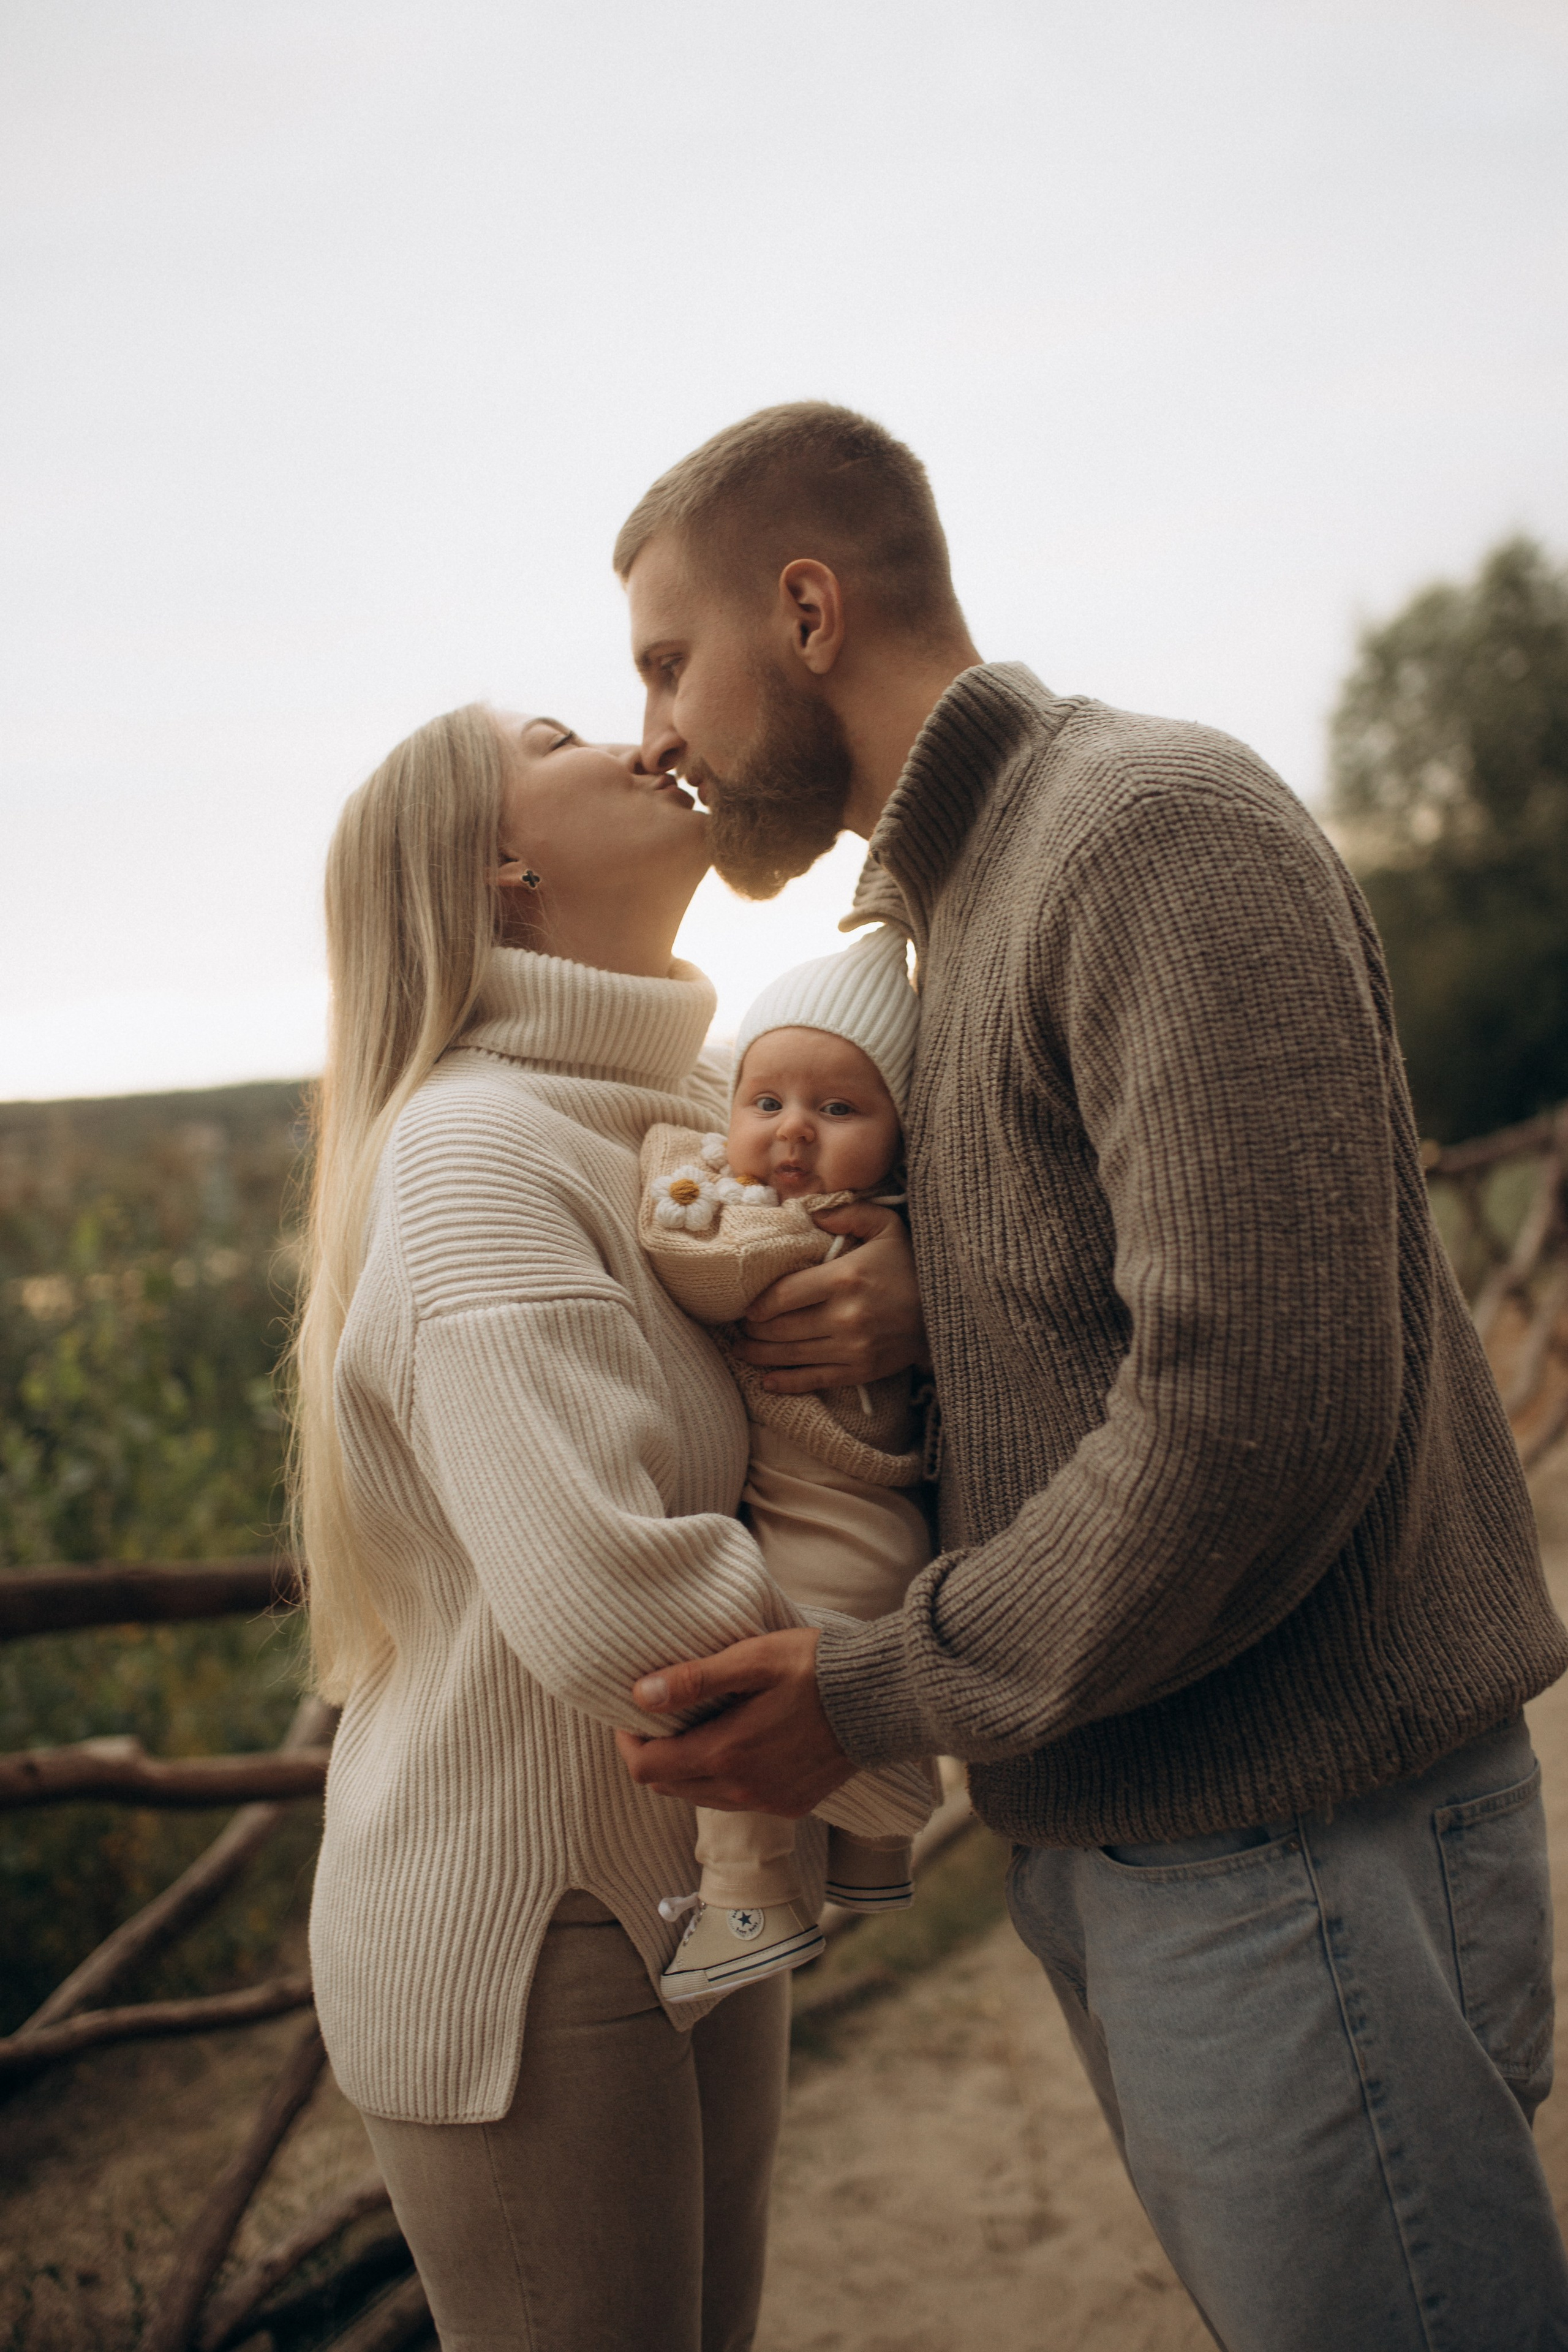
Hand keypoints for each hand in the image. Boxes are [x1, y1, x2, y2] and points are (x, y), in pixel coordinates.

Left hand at [614, 1629, 854, 1815]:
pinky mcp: (791, 1805)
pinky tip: (737, 1744)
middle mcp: (742, 1790)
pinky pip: (736, 1801)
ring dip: (687, 1768)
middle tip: (660, 1718)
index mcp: (726, 1754)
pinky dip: (722, 1778)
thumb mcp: (752, 1659)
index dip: (628, 1743)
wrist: (880, 1699)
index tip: (631, 1715)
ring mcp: (768, 1802)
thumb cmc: (815, 1668)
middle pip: (669, 1787)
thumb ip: (695, 1680)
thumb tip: (641, 1695)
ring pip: (700, 1796)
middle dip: (654, 1755)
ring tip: (697, 1727)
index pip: (647, 1768)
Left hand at [730, 1202, 928, 1395]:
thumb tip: (814, 1214)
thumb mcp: (887, 1226)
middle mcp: (844, 1316)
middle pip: (780, 1328)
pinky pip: (814, 1380)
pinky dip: (785, 1383)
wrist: (950, 1311)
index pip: (783, 1295)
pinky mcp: (860, 1371)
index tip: (746, 1306)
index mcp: (844, 1278)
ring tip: (741, 1349)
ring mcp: (851, 1348)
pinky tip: (766, 1381)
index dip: (757, 1304)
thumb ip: (849, 1213)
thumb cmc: (913, 1266)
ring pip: (790, 1355)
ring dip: (759, 1354)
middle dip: (753, 1329)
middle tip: (738, 1327)